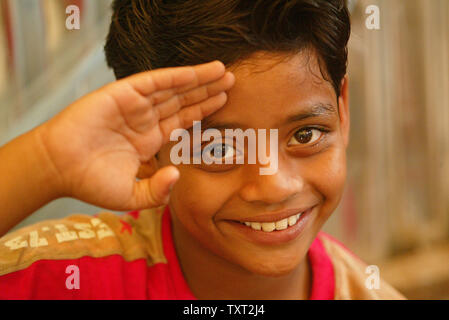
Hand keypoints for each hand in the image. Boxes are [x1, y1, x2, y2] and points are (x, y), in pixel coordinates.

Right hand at [36, 61, 233, 209]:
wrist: (58, 167)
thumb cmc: (90, 182)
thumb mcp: (131, 194)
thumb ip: (157, 191)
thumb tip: (176, 174)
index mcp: (148, 140)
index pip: (182, 121)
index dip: (203, 110)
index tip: (224, 101)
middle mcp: (145, 119)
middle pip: (183, 100)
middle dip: (208, 90)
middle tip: (232, 80)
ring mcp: (134, 106)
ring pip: (173, 88)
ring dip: (198, 79)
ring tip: (223, 70)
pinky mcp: (121, 94)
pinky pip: (153, 83)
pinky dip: (175, 77)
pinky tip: (195, 73)